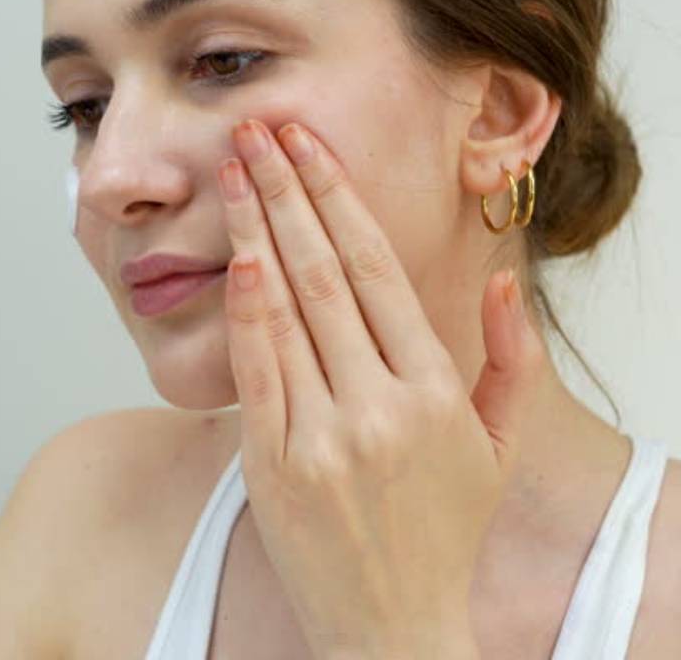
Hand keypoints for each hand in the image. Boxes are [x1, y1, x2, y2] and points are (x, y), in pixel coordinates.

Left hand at [218, 118, 541, 658]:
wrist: (391, 627)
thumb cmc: (441, 533)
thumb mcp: (494, 448)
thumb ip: (506, 363)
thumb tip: (498, 286)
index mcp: (436, 392)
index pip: (379, 270)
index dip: (340, 199)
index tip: (310, 146)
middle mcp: (382, 404)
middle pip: (325, 274)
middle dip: (289, 192)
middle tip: (258, 132)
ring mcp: (325, 435)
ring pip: (286, 312)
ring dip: (258, 231)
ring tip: (235, 172)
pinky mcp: (275, 465)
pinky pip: (258, 373)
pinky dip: (246, 312)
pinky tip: (236, 258)